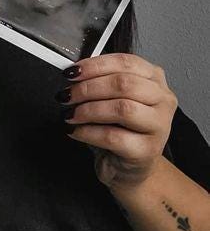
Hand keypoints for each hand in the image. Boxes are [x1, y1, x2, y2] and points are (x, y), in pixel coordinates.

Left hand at [57, 53, 177, 189]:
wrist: (128, 168)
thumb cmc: (119, 129)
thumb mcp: (112, 98)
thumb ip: (100, 81)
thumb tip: (74, 72)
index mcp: (155, 78)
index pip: (126, 62)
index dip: (95, 66)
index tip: (71, 72)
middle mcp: (163, 99)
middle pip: (124, 84)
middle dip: (88, 88)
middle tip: (67, 95)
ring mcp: (159, 126)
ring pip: (122, 109)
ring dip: (88, 110)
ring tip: (70, 114)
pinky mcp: (147, 150)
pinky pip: (113, 137)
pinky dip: (88, 132)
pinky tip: (75, 131)